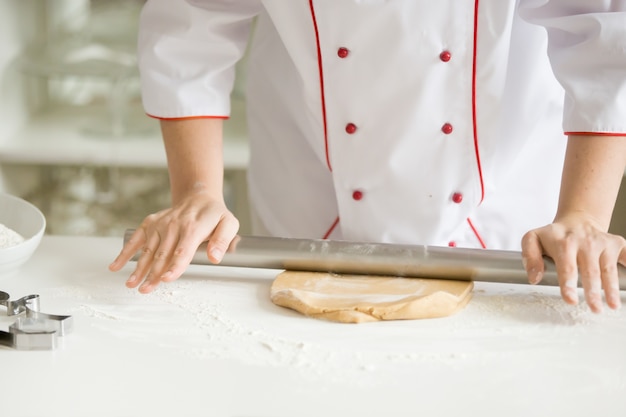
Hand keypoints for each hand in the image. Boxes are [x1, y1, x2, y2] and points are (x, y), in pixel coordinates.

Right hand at [108, 191, 238, 292]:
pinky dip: (125, 252)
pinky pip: (136, 239)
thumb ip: (223, 240)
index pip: (183, 250)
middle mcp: (173, 225)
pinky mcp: (151, 224)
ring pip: (148, 250)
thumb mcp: (228, 224)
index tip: (166, 279)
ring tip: (131, 284)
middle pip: (163, 254)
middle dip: (153, 274)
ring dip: (139, 268)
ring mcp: (160, 225)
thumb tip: (215, 258)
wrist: (199, 197)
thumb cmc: (214, 215)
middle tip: (145, 290)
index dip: (174, 266)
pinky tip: (115, 266)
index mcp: (193, 227)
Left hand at [522, 214, 625, 312]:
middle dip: (593, 291)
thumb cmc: (554, 236)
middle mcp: (586, 241)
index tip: (571, 300)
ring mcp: (604, 242)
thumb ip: (529, 256)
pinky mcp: (617, 244)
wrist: (577, 220)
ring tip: (612, 305)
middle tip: (594, 309)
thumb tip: (534, 278)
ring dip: (611, 288)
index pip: (567, 266)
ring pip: (609, 269)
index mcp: (564, 242)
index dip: (569, 284)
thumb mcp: (533, 239)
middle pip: (590, 270)